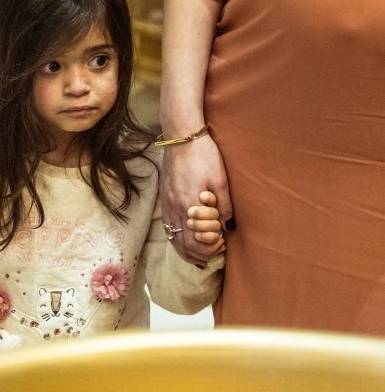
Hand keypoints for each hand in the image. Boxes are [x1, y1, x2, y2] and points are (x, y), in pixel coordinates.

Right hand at [160, 132, 232, 264]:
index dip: (209, 249)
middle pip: (183, 244)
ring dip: (187, 250)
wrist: (181, 137)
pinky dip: (177, 238)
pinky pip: (167, 226)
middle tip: (215, 251)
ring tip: (200, 254)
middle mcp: (174, 208)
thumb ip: (224, 207)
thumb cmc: (203, 156)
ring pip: (173, 237)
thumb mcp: (221, 181)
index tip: (222, 244)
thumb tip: (228, 227)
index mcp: (189, 206)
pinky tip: (185, 238)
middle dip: (200, 253)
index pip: (196, 241)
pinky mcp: (164, 198)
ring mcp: (166, 204)